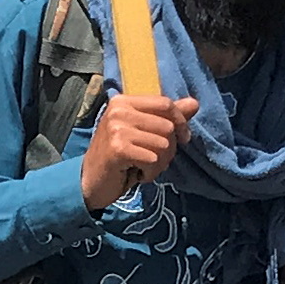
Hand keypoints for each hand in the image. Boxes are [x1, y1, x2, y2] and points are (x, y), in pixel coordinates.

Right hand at [80, 92, 199, 209]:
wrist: (90, 182)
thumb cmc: (118, 157)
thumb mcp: (143, 133)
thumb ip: (167, 117)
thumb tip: (194, 104)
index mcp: (124, 101)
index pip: (165, 103)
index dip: (181, 122)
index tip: (183, 139)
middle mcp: (119, 110)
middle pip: (167, 126)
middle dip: (168, 150)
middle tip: (152, 161)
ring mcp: (117, 128)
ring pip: (163, 144)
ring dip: (159, 164)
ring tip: (142, 168)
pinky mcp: (118, 148)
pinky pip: (153, 159)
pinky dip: (150, 173)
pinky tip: (136, 174)